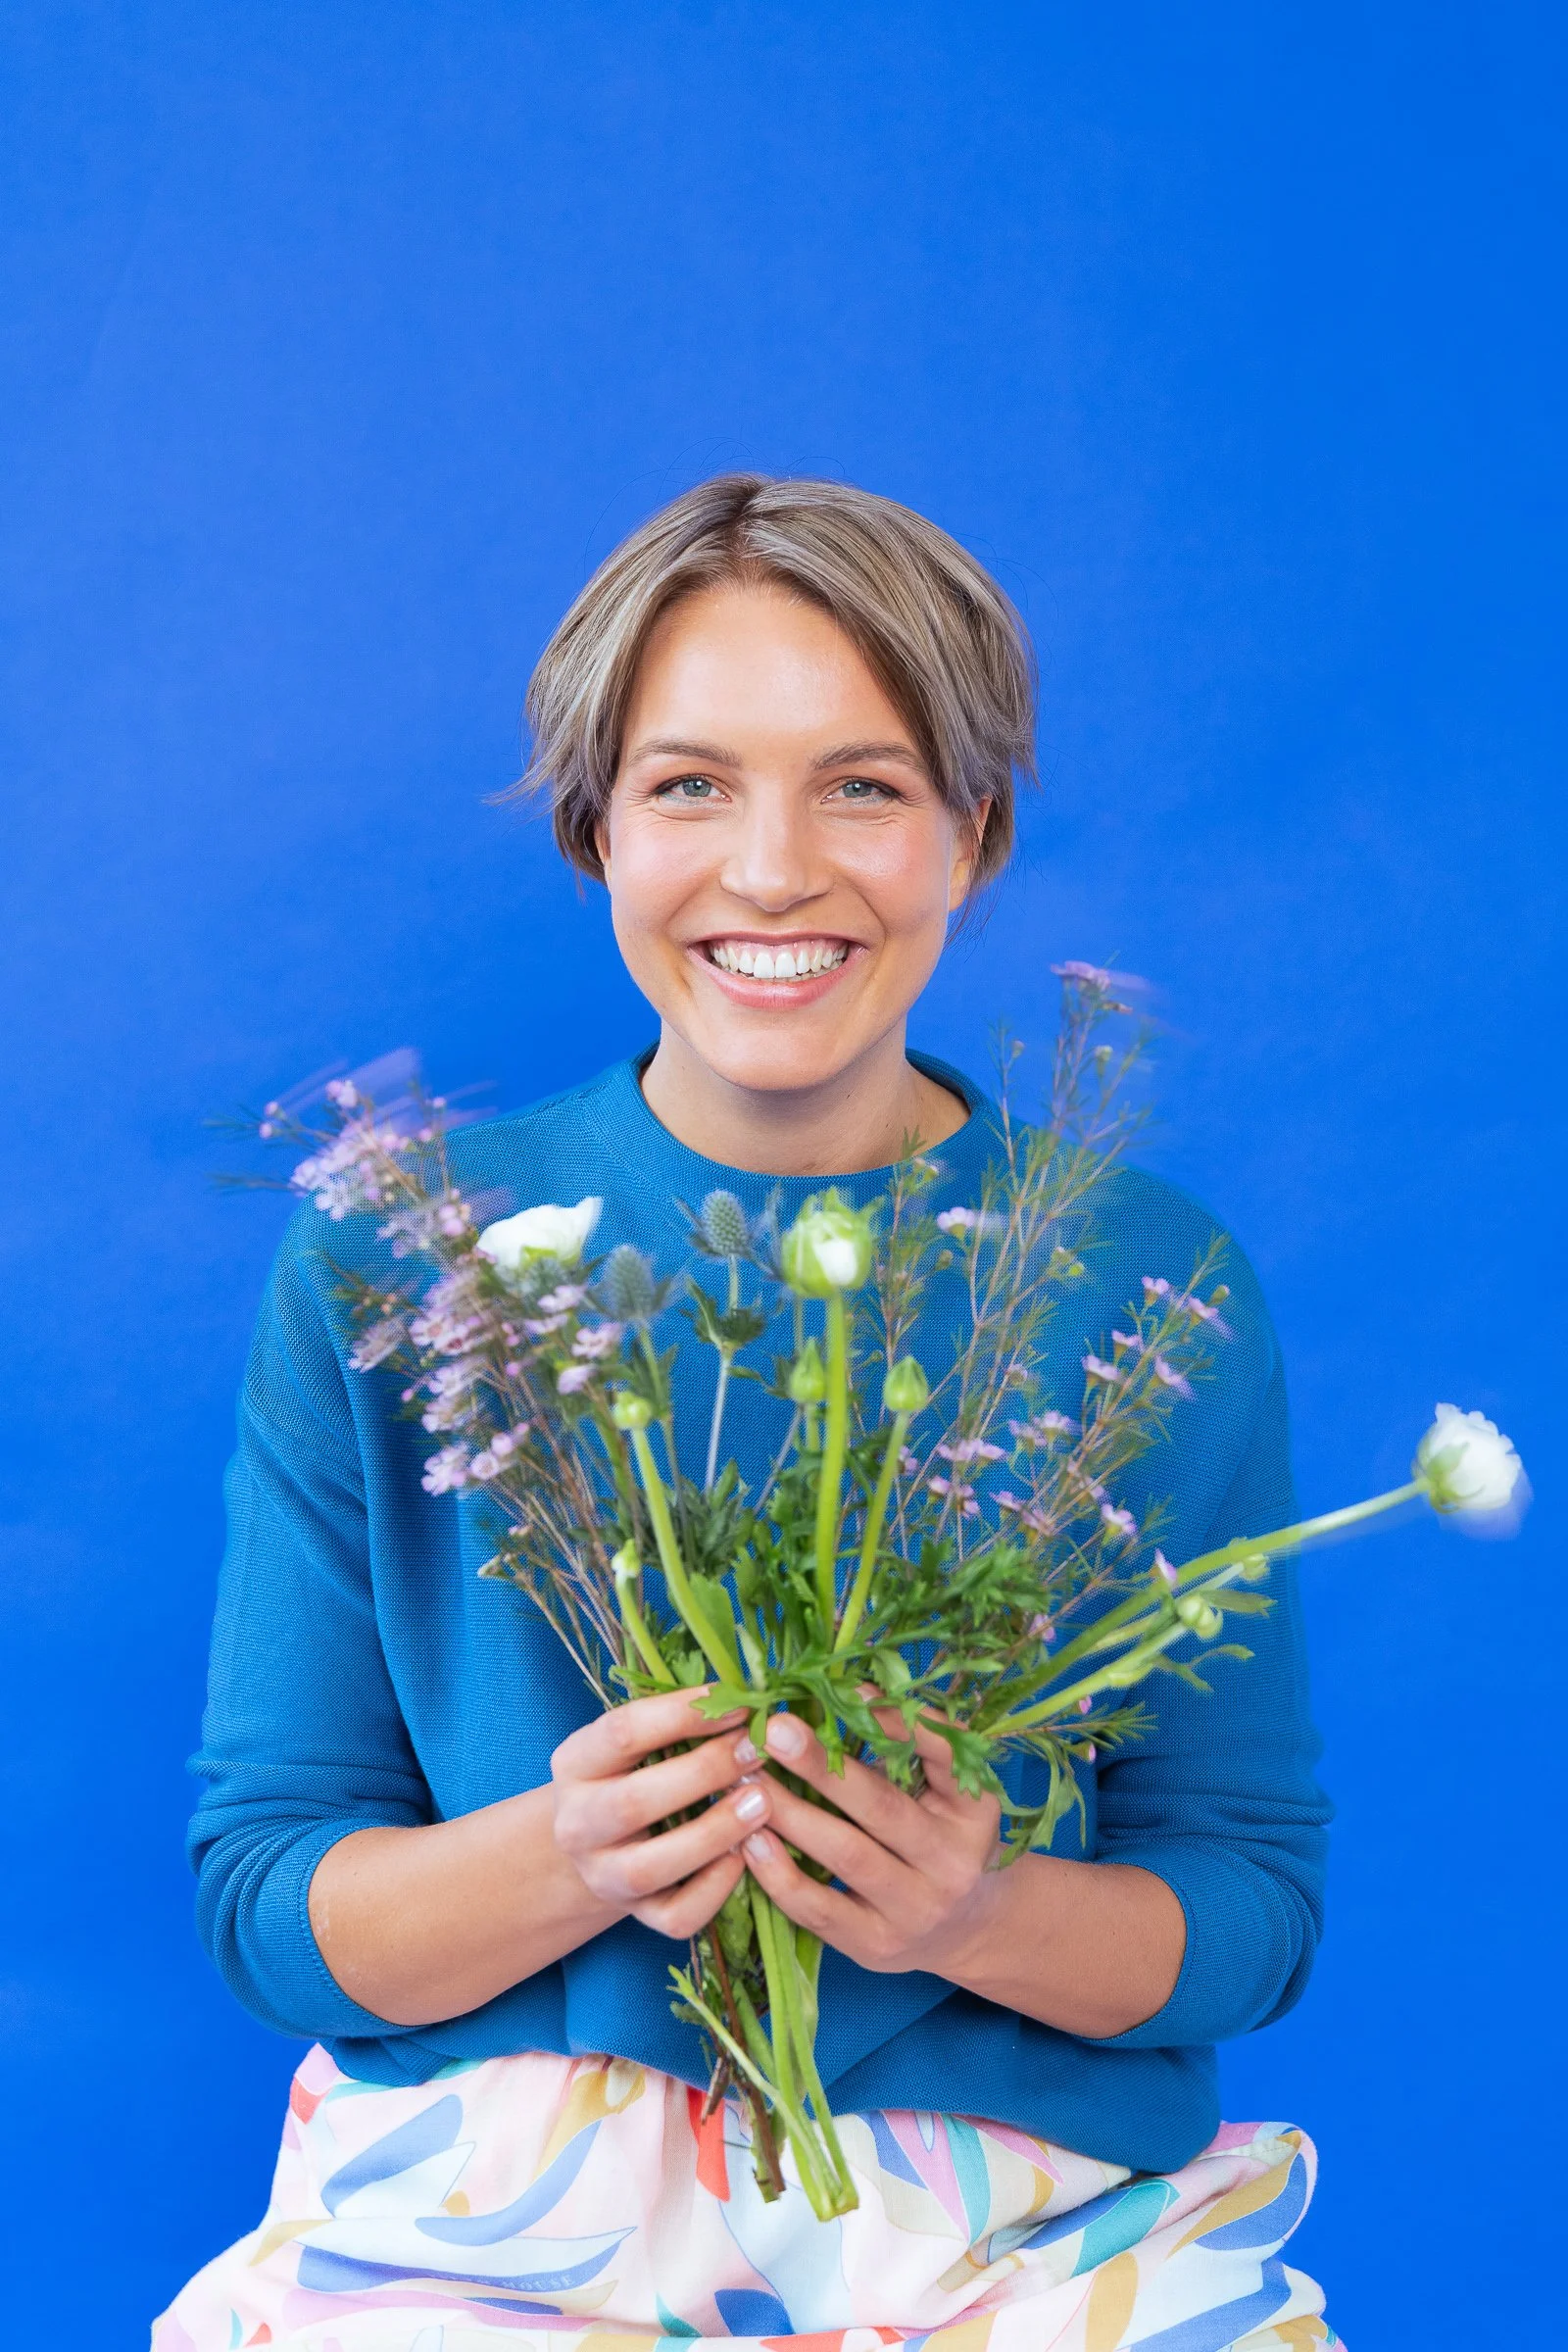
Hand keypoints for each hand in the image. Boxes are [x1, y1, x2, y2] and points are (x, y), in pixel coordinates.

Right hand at [551, 1688, 776, 1939]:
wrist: (602, 1845)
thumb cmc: (635, 1773)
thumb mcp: (638, 1741)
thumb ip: (679, 1720)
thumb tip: (749, 1696)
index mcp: (575, 1764)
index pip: (622, 1733)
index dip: (683, 1715)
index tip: (739, 1703)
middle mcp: (577, 1824)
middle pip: (633, 1803)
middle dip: (703, 1773)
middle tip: (756, 1751)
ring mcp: (603, 1876)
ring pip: (650, 1868)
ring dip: (713, 1832)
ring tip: (762, 1802)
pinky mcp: (637, 1916)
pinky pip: (676, 1916)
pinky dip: (715, 1889)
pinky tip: (745, 1856)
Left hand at [739, 1708, 1003, 1975]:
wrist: (966, 1930)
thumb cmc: (946, 1839)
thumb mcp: (953, 1791)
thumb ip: (915, 1743)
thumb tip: (853, 1689)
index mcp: (973, 1812)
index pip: (939, 1756)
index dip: (894, 1722)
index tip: (845, 1688)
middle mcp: (949, 1864)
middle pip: (881, 1808)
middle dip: (823, 1766)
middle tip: (773, 1730)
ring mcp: (912, 1911)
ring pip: (846, 1857)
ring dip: (792, 1814)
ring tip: (747, 1778)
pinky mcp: (874, 1946)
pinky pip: (820, 1910)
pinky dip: (780, 1875)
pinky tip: (748, 1841)